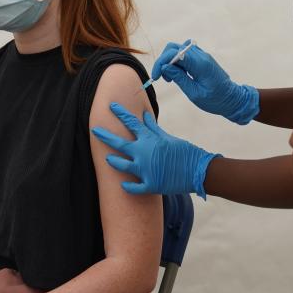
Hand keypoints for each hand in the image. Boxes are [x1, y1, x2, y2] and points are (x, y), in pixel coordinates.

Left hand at [91, 102, 219, 197]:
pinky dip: (127, 186)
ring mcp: (145, 170)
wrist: (198, 171)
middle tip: (94, 130)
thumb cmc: (184, 152)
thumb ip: (153, 128)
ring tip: (107, 159)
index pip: (131, 123)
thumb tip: (144, 114)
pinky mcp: (150, 185)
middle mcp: (143, 153)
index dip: (120, 113)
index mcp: (149, 140)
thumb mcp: (168, 137)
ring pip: (121, 166)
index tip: (110, 106)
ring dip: (113, 161)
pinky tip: (122, 185)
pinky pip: (133, 187)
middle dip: (105, 136)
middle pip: (119, 143)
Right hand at [151, 40, 258, 124]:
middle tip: (163, 78)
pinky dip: (178, 61)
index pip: (174, 54)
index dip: (161, 63)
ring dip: (170, 61)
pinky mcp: (202, 59)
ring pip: (179, 49)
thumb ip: (179, 78)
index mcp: (200, 65)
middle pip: (174, 47)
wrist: (233, 99)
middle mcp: (201, 56)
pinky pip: (185, 53)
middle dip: (164, 61)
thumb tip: (165, 67)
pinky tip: (179, 74)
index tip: (156, 77)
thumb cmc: (216, 100)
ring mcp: (202, 55)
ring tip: (171, 78)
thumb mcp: (195, 93)